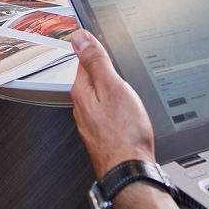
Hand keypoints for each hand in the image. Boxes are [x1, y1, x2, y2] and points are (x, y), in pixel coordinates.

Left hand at [69, 30, 155, 175]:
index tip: (106, 43)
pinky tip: (127, 110)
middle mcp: (82, 107)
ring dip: (111, 89)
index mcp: (82, 91)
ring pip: (100, 96)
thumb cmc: (124, 134)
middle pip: (92, 78)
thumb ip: (96, 62)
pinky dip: (116, 106)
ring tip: (126, 86)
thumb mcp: (113, 88)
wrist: (130, 170)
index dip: (97, 49)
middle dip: (105, 71)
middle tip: (121, 65)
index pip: (84, 60)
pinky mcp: (103, 134)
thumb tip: (79, 37)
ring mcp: (92, 122)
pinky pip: (108, 112)